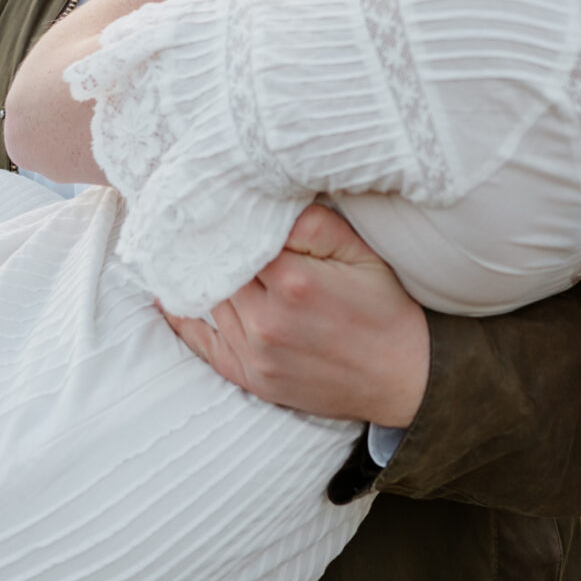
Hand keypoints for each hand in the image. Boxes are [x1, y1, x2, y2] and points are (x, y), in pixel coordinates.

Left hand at [160, 203, 430, 426]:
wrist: (408, 380)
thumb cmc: (388, 310)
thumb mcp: (362, 252)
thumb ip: (314, 223)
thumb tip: (266, 204)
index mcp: (293, 282)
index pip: (238, 236)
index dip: (233, 219)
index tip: (225, 201)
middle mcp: (266, 321)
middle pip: (218, 267)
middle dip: (216, 246)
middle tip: (205, 221)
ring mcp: (256, 355)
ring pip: (209, 300)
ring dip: (205, 276)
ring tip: (195, 248)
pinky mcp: (253, 379)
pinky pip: (203, 344)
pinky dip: (183, 317)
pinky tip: (171, 294)